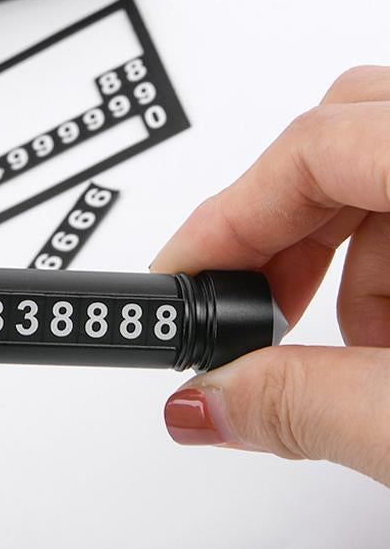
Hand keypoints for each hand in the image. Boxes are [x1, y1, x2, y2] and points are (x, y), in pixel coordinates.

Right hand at [151, 66, 389, 484]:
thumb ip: (309, 410)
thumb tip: (205, 403)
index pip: (311, 148)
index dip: (226, 217)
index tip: (180, 281)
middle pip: (339, 138)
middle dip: (281, 234)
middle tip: (257, 316)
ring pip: (384, 157)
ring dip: (346, 251)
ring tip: (360, 350)